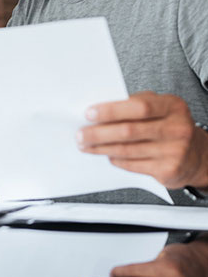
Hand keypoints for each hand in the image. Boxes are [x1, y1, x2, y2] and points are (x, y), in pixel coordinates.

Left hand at [77, 92, 207, 188]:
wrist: (198, 155)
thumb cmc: (169, 125)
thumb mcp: (160, 108)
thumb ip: (134, 105)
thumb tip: (97, 111)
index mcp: (173, 106)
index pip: (139, 107)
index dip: (111, 110)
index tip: (89, 113)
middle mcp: (177, 128)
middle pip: (129, 131)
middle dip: (99, 133)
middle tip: (80, 134)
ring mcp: (175, 151)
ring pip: (127, 150)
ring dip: (101, 148)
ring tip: (85, 145)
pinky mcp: (169, 171)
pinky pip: (133, 165)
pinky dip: (115, 160)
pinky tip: (106, 155)